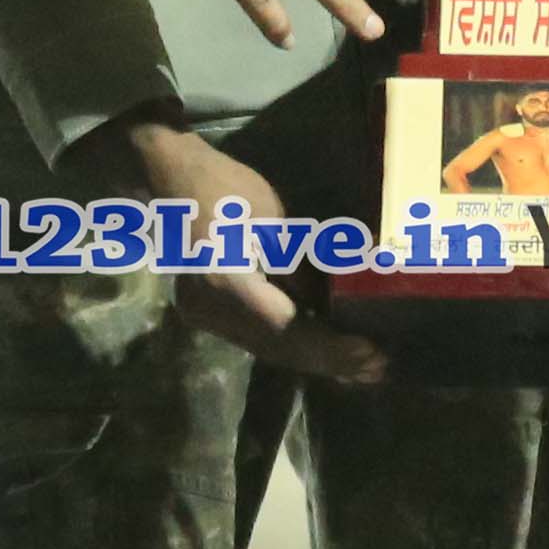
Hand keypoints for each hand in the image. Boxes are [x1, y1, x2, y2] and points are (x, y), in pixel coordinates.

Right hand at [110, 109, 386, 386]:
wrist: (171, 178)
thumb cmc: (225, 188)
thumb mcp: (276, 222)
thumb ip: (304, 270)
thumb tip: (337, 307)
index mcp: (227, 285)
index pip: (288, 330)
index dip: (332, 347)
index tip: (373, 354)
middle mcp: (211, 312)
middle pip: (278, 348)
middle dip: (330, 361)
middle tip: (377, 369)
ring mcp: (205, 316)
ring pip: (267, 348)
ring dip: (313, 358)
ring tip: (360, 367)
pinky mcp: (208, 313)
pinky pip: (256, 337)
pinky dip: (291, 343)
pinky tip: (324, 348)